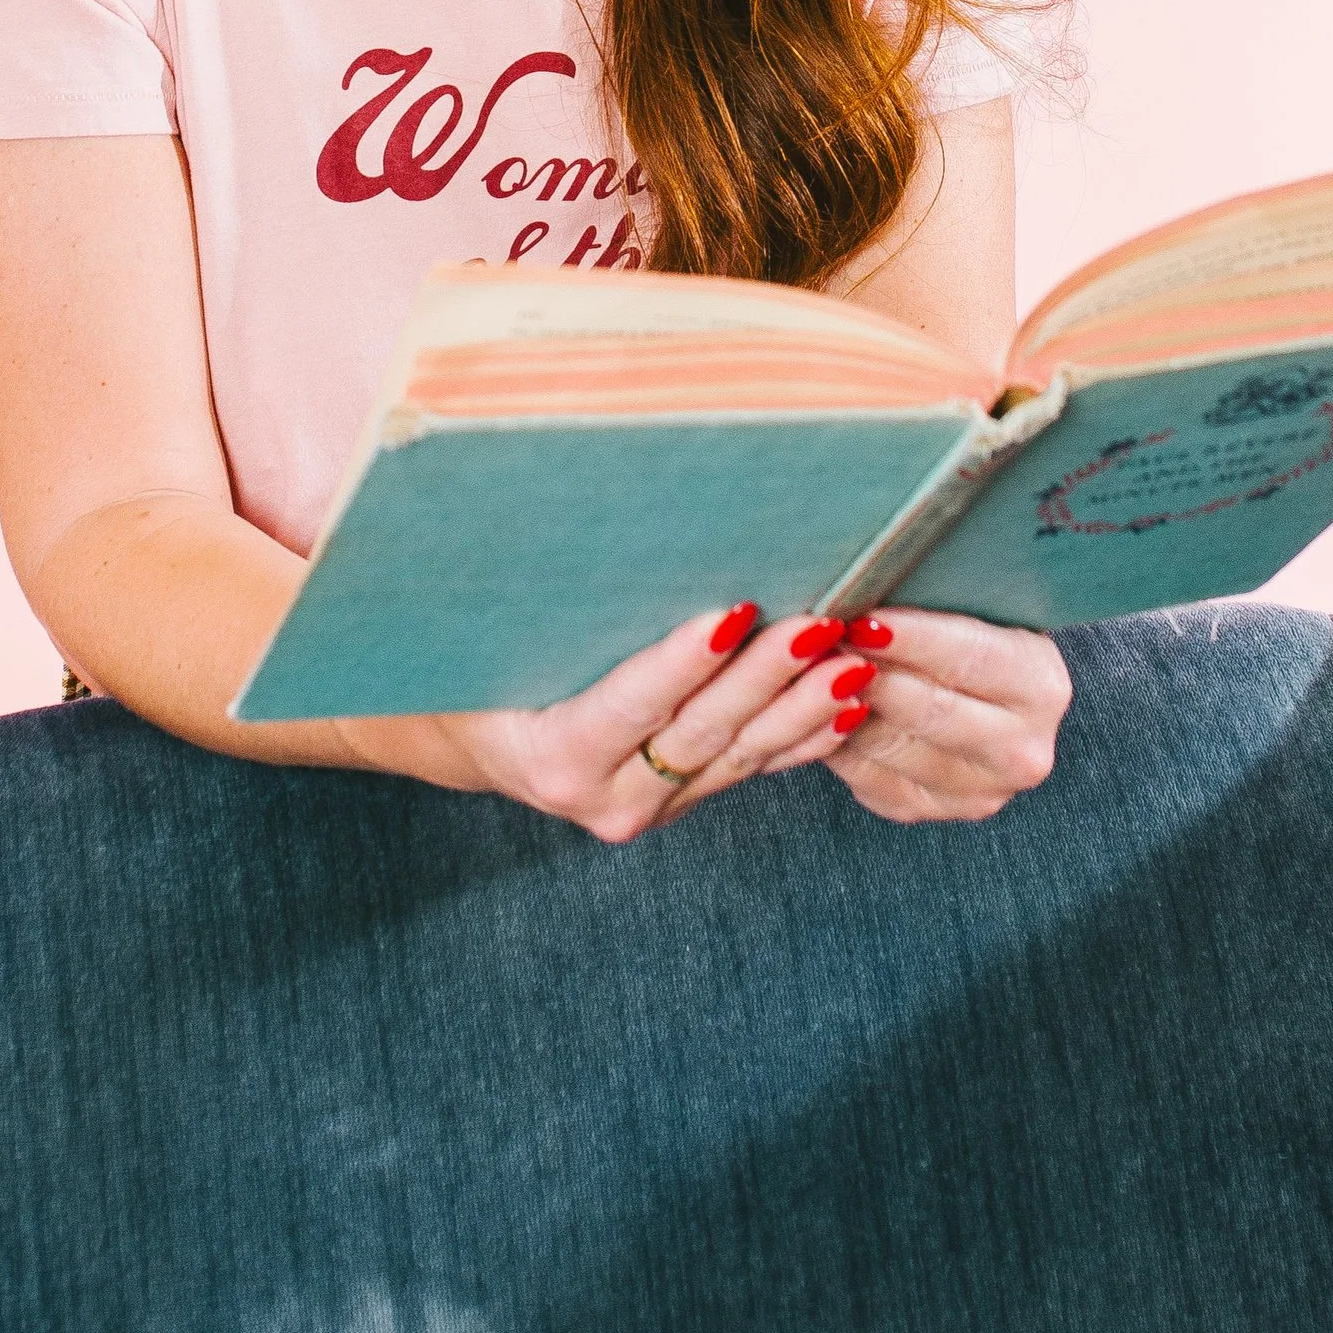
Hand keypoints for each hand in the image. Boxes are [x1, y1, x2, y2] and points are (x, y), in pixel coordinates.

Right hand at [417, 602, 859, 842]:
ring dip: (803, 708)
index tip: (735, 613)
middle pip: (703, 730)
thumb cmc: (485, 672)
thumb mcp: (501, 643)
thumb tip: (620, 527)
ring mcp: (650, 806)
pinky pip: (752, 769)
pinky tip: (848, 709)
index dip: (684, 661)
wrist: (479, 737)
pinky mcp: (682, 799)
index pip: (632, 702)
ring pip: (740, 756)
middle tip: (819, 627)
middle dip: (768, 677)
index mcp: (558, 756)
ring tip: (853, 664)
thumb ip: (558, 611)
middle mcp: (608, 796)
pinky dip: (803, 738)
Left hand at [819, 609, 1071, 823]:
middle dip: (864, 670)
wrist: (985, 687)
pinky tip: (814, 704)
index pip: (969, 658)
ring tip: (806, 664)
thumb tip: (867, 582)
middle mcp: (1021, 750)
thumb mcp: (974, 599)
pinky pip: (866, 776)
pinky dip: (834, 739)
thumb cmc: (972, 623)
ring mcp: (978, 790)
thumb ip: (937, 593)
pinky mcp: (931, 809)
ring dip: (838, 705)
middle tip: (818, 637)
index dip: (910, 637)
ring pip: (888, 746)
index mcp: (1041, 686)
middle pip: (927, 710)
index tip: (860, 616)